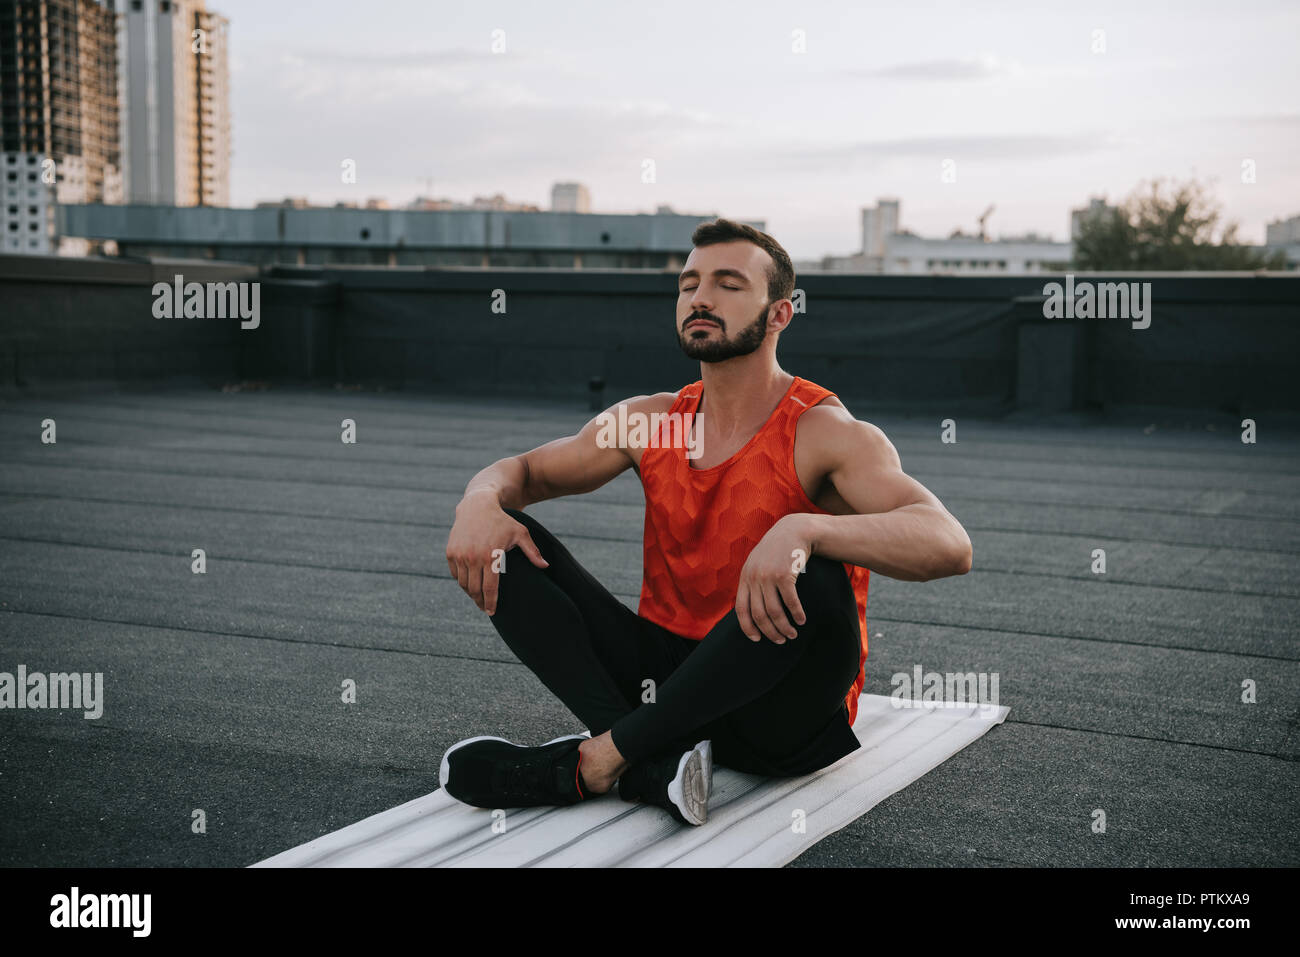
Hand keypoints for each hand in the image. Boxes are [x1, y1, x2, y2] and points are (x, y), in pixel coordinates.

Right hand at [445, 494, 547, 614]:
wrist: (478, 506)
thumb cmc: (503, 521)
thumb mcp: (521, 533)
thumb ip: (532, 552)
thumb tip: (546, 567)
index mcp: (490, 556)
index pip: (489, 588)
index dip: (491, 603)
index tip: (492, 612)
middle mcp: (472, 558)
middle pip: (475, 590)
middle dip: (480, 602)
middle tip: (485, 608)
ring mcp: (459, 555)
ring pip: (463, 584)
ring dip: (470, 593)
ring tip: (478, 598)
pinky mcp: (451, 552)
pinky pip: (455, 574)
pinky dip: (461, 581)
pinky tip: (469, 585)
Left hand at [735, 515, 812, 643]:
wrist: (794, 530)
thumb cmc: (777, 551)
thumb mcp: (758, 563)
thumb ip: (753, 582)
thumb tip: (752, 610)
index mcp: (745, 577)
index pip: (741, 610)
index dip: (748, 628)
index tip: (757, 640)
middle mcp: (754, 577)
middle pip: (759, 614)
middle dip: (770, 632)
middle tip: (780, 641)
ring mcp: (768, 576)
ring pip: (775, 611)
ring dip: (784, 627)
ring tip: (792, 634)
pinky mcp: (785, 574)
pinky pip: (790, 602)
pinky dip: (797, 614)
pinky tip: (802, 620)